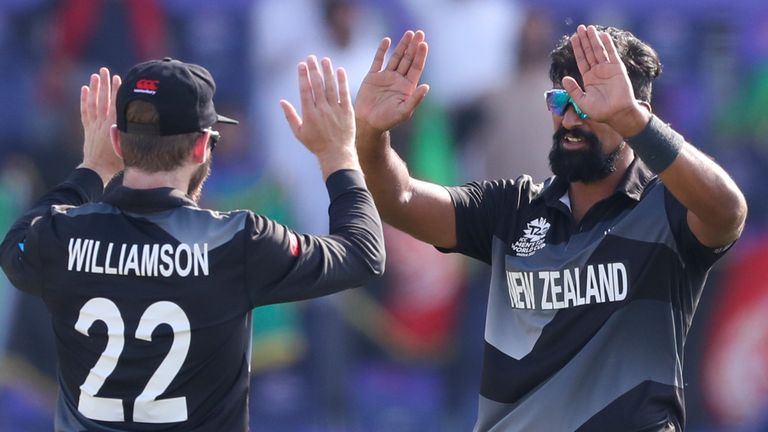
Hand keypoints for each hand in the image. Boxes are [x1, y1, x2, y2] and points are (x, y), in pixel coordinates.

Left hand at [79, 67, 122, 184]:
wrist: (97, 170)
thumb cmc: (117, 162)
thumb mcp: (129, 147)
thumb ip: (133, 134)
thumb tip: (143, 122)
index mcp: (114, 127)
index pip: (116, 104)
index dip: (117, 91)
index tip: (119, 78)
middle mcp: (103, 123)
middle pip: (103, 100)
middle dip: (105, 84)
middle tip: (105, 70)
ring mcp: (94, 125)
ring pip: (93, 103)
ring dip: (94, 88)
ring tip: (95, 75)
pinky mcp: (88, 129)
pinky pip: (85, 112)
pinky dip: (84, 100)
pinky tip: (84, 89)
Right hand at [280, 56, 357, 178]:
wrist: (337, 154)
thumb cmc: (316, 144)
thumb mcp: (299, 132)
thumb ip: (290, 116)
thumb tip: (281, 101)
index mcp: (309, 114)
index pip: (305, 91)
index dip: (303, 76)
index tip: (301, 65)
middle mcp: (322, 110)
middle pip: (317, 86)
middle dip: (314, 70)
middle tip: (311, 57)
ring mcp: (335, 110)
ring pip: (330, 87)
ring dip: (327, 72)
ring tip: (325, 60)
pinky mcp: (347, 112)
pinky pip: (344, 94)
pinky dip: (342, 82)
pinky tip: (340, 71)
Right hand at [355, 30, 429, 136]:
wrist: (368, 123)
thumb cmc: (388, 120)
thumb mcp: (404, 111)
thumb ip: (415, 99)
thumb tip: (426, 86)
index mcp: (407, 87)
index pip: (416, 67)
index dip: (420, 56)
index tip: (424, 44)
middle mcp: (398, 79)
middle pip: (408, 59)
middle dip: (413, 46)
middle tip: (419, 33)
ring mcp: (386, 77)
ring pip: (395, 57)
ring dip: (402, 45)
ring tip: (409, 34)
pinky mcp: (373, 76)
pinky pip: (378, 60)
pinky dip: (382, 50)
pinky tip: (387, 40)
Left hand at [563, 25, 649, 136]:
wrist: (617, 114)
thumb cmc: (600, 111)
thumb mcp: (582, 101)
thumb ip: (573, 90)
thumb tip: (564, 78)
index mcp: (589, 79)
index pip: (582, 60)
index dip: (578, 49)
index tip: (574, 38)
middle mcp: (598, 72)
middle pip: (589, 52)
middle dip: (585, 40)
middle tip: (580, 28)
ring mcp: (608, 69)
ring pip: (599, 50)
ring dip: (594, 39)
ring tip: (589, 28)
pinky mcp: (617, 68)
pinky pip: (612, 54)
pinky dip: (608, 44)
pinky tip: (602, 35)